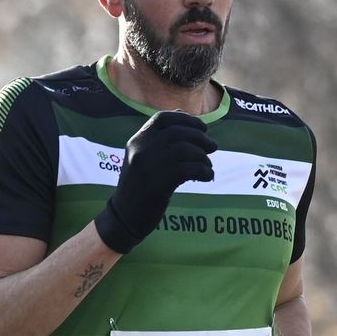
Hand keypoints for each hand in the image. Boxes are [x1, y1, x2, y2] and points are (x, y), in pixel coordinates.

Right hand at [93, 110, 215, 253]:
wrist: (124, 217)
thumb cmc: (138, 187)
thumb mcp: (141, 158)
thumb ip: (159, 141)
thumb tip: (189, 121)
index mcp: (137, 140)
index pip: (163, 118)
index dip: (187, 119)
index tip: (203, 127)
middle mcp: (141, 149)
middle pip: (178, 133)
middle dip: (200, 138)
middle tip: (212, 147)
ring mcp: (149, 166)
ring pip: (186, 151)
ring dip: (203, 158)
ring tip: (208, 166)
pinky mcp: (159, 184)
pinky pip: (189, 169)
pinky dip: (204, 171)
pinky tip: (207, 177)